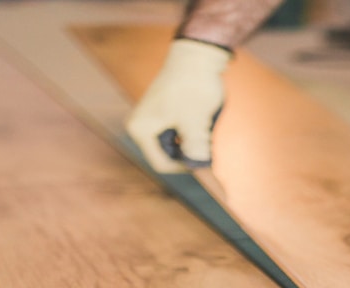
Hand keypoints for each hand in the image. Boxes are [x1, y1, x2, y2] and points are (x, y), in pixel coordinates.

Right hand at [125, 39, 230, 172]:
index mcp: (141, 130)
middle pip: (171, 154)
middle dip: (192, 150)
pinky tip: (204, 116)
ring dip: (196, 139)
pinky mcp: (168, 112)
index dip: (186, 167)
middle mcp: (143, 126)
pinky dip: (196, 130)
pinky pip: (182, 131)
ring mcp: (155, 118)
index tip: (206, 159)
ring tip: (205, 120)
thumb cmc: (192, 87)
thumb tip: (200, 169)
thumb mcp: (194, 122)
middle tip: (207, 134)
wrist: (197, 56)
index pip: (161, 164)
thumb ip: (195, 149)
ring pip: (179, 143)